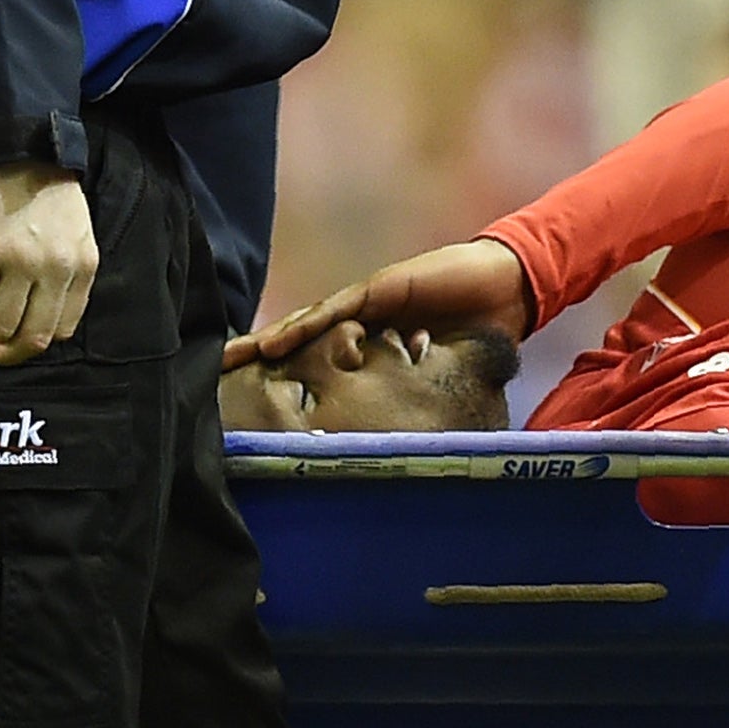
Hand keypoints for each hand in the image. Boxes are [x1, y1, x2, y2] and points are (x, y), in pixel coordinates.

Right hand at [0, 161, 98, 364]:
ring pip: (0, 325)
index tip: (14, 344)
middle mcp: (56, 270)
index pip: (62, 330)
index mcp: (83, 268)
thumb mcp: (76, 237)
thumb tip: (39, 317)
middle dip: (5, 352)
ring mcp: (21, 262)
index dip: (33, 346)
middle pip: (32, 337)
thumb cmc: (47, 195)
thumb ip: (66, 275)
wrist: (20, 151)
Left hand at [225, 238, 530, 369]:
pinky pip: (336, 309)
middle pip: (302, 336)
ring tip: (233, 357)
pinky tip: (276, 343)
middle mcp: (363, 318)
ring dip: (269, 340)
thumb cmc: (482, 331)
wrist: (510, 289)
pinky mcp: (380, 289)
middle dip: (259, 352)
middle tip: (218, 369)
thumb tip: (406, 438)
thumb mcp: (441, 371)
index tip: (250, 392)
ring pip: (308, 321)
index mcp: (373, 338)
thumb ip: (418, 390)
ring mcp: (369, 301)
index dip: (286, 370)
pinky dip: (305, 326)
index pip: (320, 355)